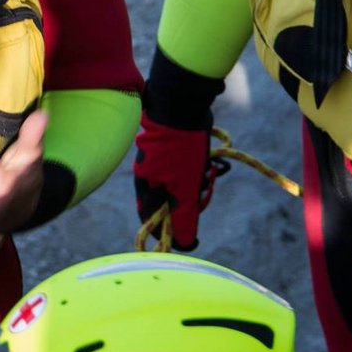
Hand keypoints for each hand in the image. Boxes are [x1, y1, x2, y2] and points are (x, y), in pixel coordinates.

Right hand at [132, 114, 217, 250]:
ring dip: (195, 187)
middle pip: (169, 205)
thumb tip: (184, 245)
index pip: (152, 221)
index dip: (170, 233)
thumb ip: (183, 218)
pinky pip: (184, 171)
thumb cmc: (181, 151)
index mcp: (145, 188)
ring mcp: (158, 161)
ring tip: (205, 174)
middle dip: (188, 205)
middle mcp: (148, 176)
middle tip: (201, 196)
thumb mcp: (185, 189)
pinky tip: (206, 163)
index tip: (190, 237)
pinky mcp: (171, 150)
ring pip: (179, 187)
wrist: (181, 106)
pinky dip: (196, 172)